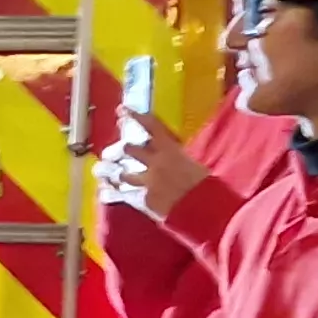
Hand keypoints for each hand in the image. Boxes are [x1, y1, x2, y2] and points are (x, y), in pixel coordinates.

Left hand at [103, 109, 212, 223]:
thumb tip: (179, 159)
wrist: (201, 208)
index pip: (151, 127)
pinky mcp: (143, 199)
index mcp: (171, 150)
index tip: (122, 109)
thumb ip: (183, 160)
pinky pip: (127, 195)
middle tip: (120, 147)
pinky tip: (111, 194)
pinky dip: (120, 194)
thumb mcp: (197, 166)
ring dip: (119, 174)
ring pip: (124, 174)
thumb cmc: (207, 186)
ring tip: (114, 173)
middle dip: (125, 148)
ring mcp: (146, 182)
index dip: (135, 116)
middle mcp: (155, 163)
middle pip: (132, 150)